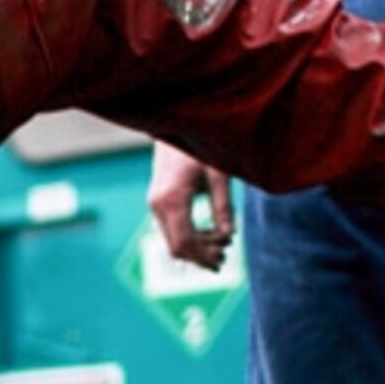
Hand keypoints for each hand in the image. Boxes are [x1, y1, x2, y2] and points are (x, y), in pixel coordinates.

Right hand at [146, 144, 232, 268]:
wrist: (175, 124)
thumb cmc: (200, 145)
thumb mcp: (218, 174)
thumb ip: (223, 206)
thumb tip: (229, 235)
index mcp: (172, 199)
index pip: (185, 241)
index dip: (204, 255)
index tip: (223, 258)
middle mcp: (158, 205)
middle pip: (176, 247)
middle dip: (200, 256)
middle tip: (224, 258)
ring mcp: (155, 204)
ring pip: (172, 241)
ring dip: (196, 248)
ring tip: (221, 246)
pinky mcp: (158, 202)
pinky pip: (172, 230)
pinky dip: (190, 237)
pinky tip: (209, 235)